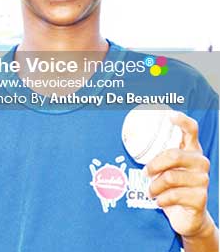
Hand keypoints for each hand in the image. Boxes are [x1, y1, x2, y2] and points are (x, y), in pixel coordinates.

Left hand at [146, 112, 214, 238]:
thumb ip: (156, 158)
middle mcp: (200, 163)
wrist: (187, 217)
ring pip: (170, 177)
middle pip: (174, 154)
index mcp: (191, 152)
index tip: (169, 116)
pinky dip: (161, 200)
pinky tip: (160, 202)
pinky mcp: (200, 198)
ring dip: (154, 187)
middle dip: (154, 165)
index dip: (182, 121)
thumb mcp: (163, 170)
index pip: (191, 131)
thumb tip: (130, 144)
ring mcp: (203, 180)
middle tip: (145, 174)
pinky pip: (173, 195)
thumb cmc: (172, 189)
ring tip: (152, 192)